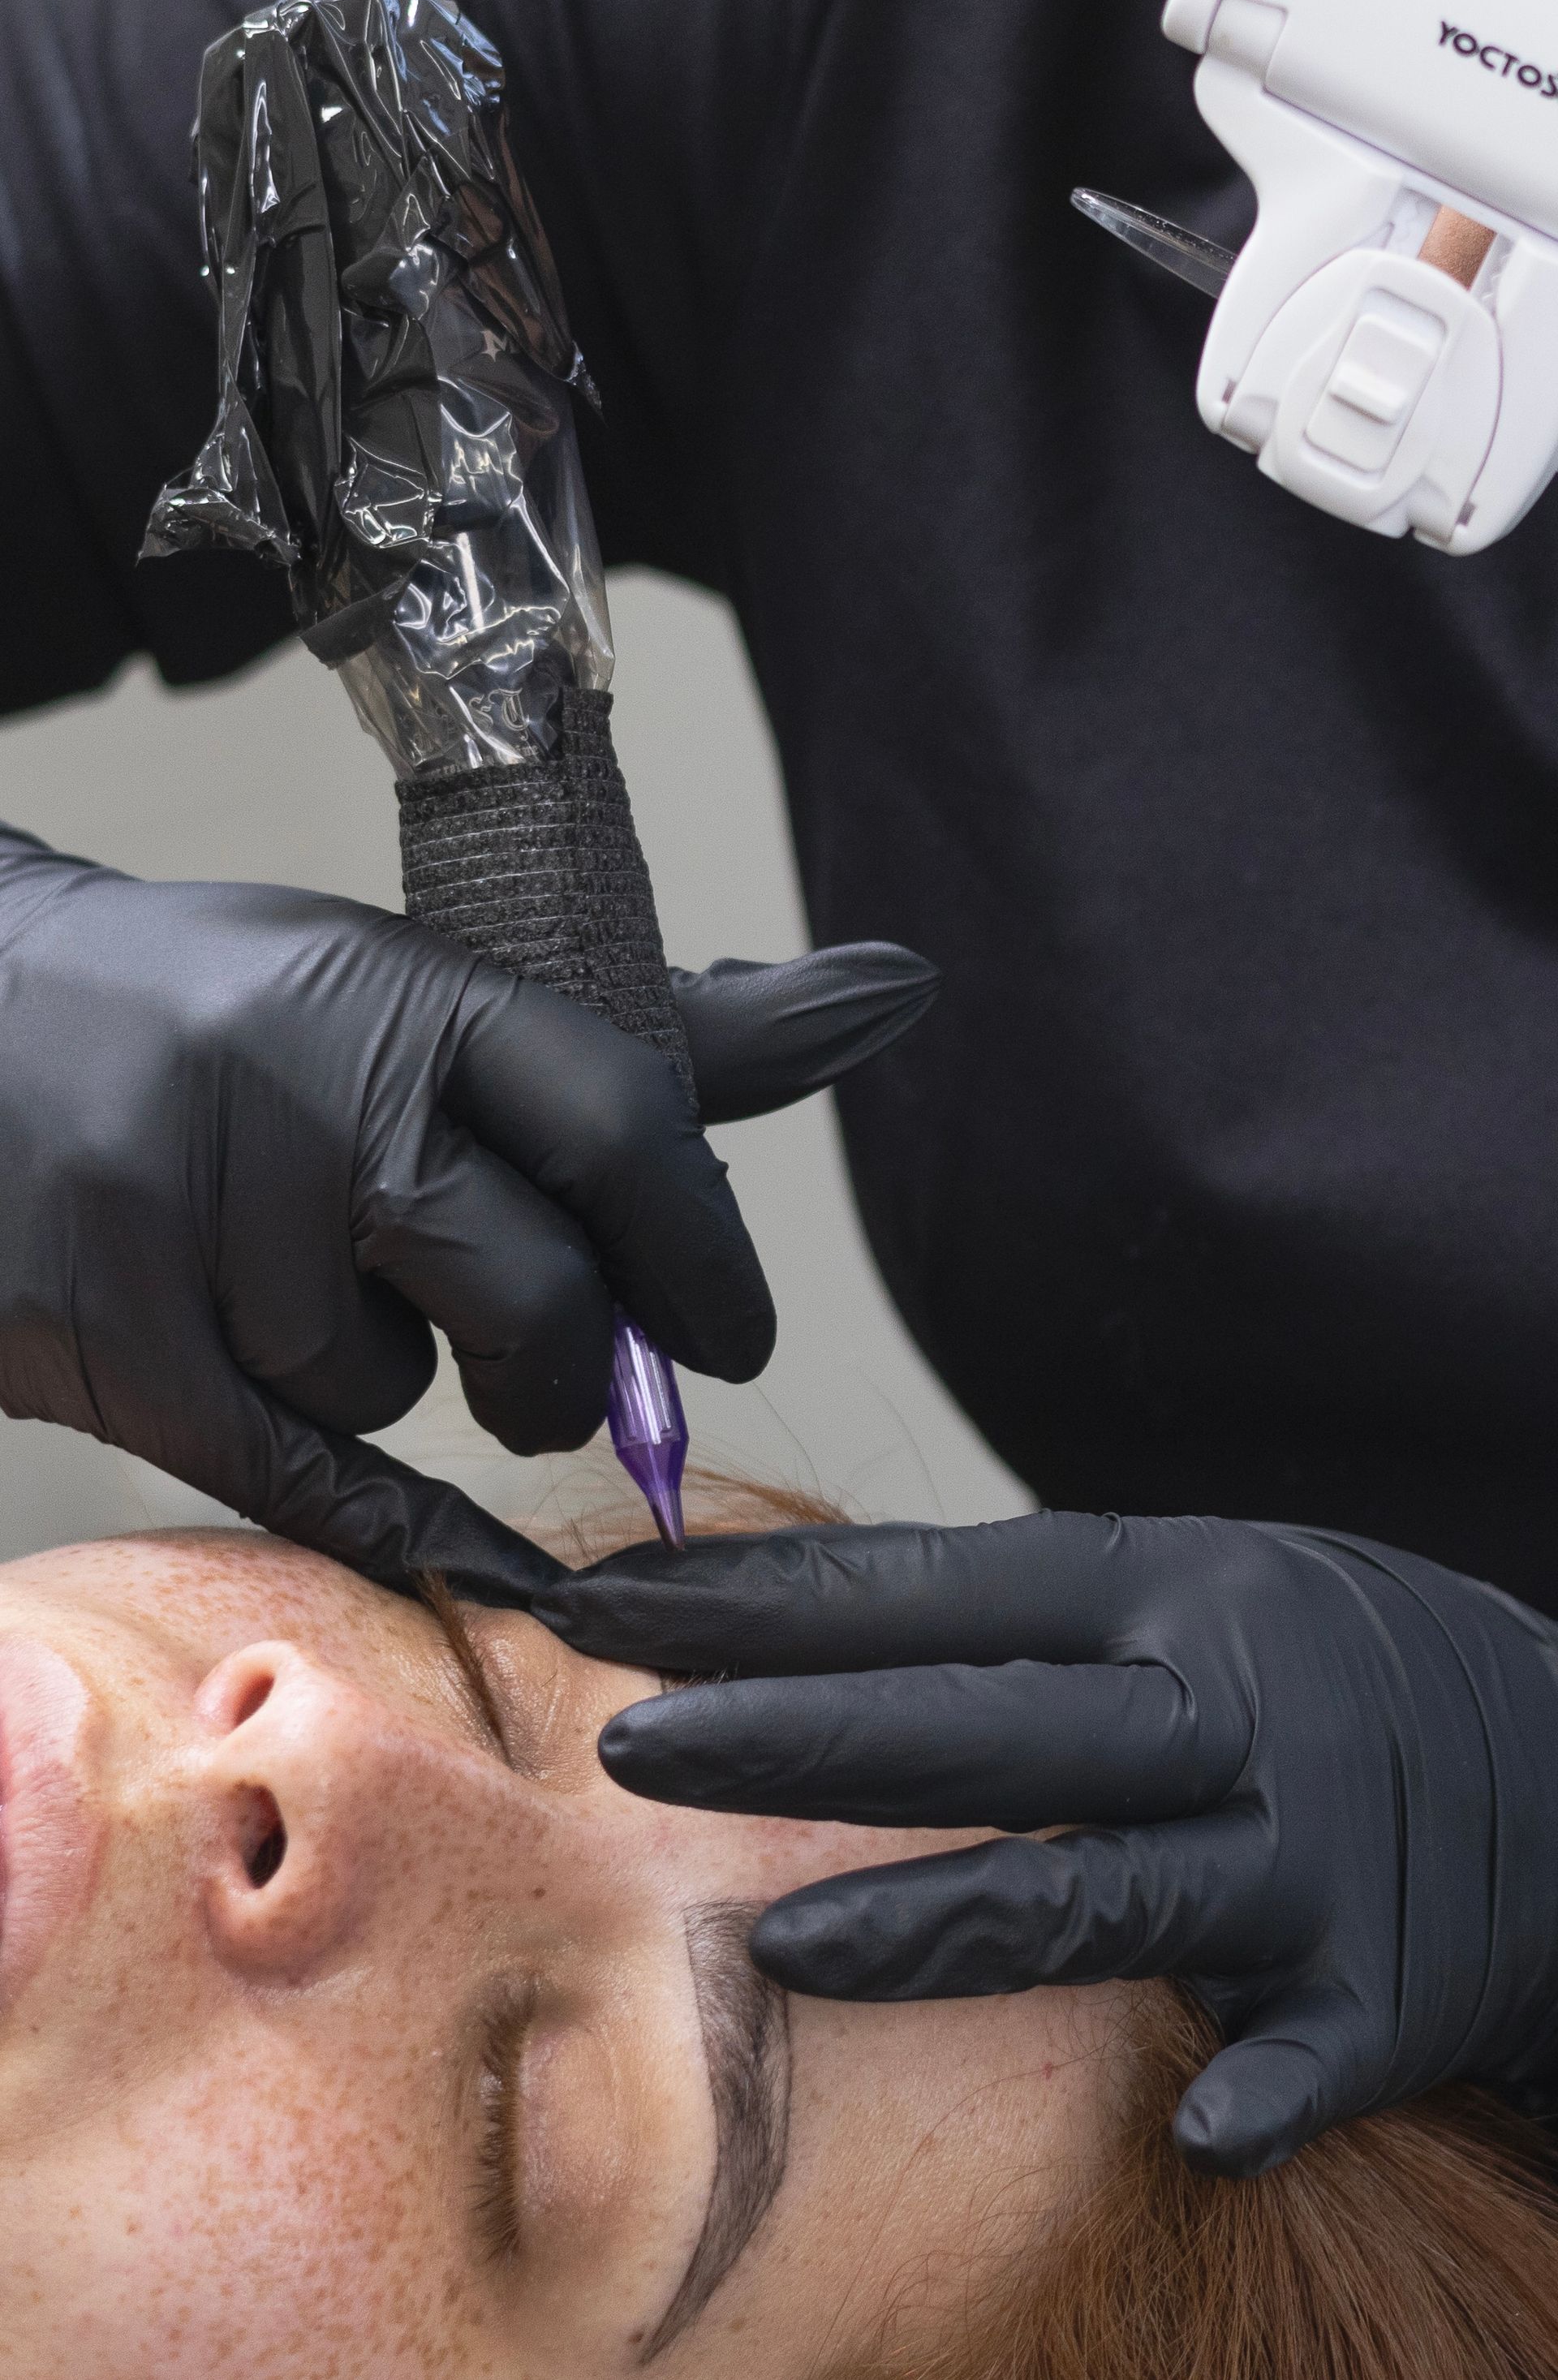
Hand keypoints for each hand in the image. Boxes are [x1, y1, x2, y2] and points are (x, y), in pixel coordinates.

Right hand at [0, 822, 934, 1602]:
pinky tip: (422, 1517)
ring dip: (389, 1385)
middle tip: (543, 1373)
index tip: (728, 1332)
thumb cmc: (230, 1023)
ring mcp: (192, 1212)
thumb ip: (647, 1035)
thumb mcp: (420, 988)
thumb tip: (888, 996)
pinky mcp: (109, 1333)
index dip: (703, 1248)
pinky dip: (379, 1514)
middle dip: (569, 1373)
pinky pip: (301, 1477)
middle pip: (537, 1297)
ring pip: (392, 1391)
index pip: (619, 1112)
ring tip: (305, 1299)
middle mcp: (303, 1084)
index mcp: (401, 986)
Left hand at [536, 1511, 1557, 2173]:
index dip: (765, 1602)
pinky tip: (1195, 2127)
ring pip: (1109, 1891)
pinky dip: (1255, 2084)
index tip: (607, 1608)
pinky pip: (1310, 2050)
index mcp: (1160, 1587)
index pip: (928, 1590)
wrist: (1548, 1748)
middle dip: (802, 1734)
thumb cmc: (1307, 1662)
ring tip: (786, 1950)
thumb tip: (771, 1619)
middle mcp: (1226, 1702)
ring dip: (950, 1923)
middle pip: (988, 1726)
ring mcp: (1307, 1847)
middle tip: (631, 1744)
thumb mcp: (1174, 1589)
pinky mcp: (1387, 1983)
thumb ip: (1002, 1617)